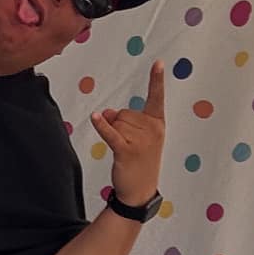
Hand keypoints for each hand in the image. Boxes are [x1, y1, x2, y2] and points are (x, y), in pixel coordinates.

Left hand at [94, 61, 167, 207]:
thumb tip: (104, 112)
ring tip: (125, 151)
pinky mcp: (126, 150)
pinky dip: (102, 126)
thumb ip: (123, 121)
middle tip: (129, 145)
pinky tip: (95, 117)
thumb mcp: (137, 138)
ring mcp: (141, 140)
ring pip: (116, 122)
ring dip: (113, 134)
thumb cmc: (139, 162)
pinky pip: (111, 133)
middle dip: (119, 125)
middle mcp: (152, 130)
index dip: (157, 80)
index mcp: (158, 124)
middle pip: (124, 113)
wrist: (139, 191)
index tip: (158, 63)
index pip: (157, 98)